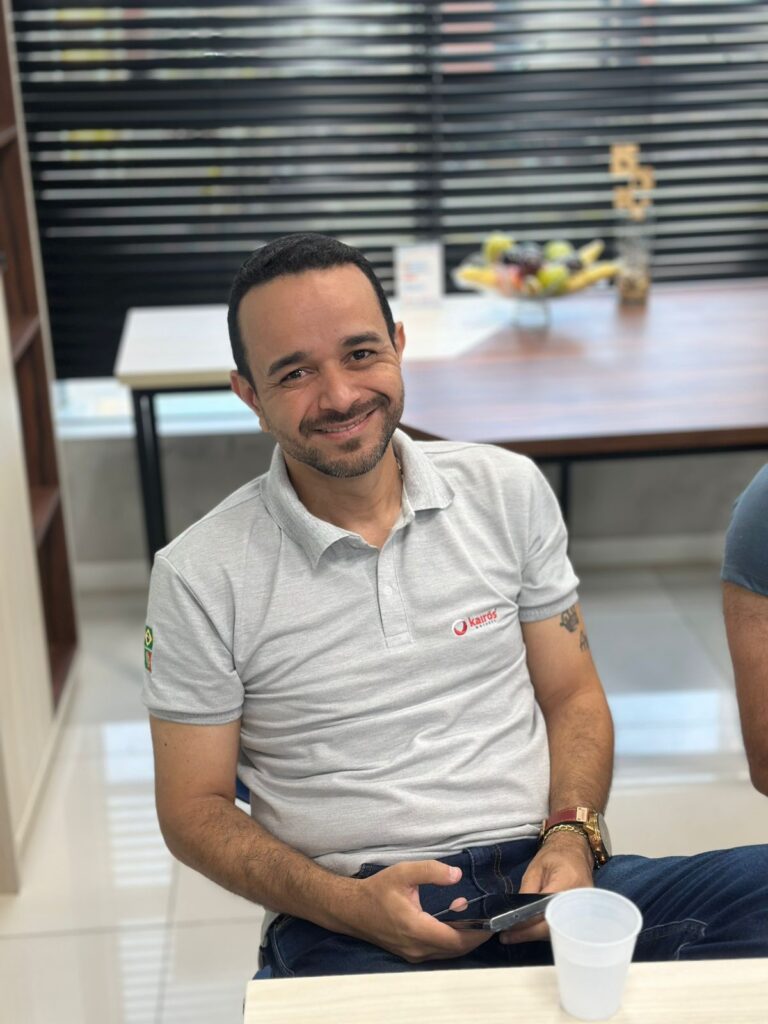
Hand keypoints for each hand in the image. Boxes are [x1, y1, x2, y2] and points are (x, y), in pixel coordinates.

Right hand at [336, 860, 491, 962]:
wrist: (352, 910)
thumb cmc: (377, 891)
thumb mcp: (404, 873)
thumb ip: (431, 871)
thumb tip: (457, 875)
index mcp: (417, 929)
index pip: (456, 940)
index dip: (477, 934)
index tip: (493, 923)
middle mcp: (417, 948)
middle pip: (455, 949)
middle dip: (474, 936)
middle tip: (489, 919)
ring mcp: (413, 954)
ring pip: (446, 952)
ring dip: (462, 937)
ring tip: (472, 915)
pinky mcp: (410, 953)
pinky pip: (437, 951)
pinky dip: (449, 939)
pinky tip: (451, 919)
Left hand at [500, 830, 593, 944]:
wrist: (575, 850)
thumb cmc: (554, 856)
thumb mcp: (535, 869)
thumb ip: (527, 891)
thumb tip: (515, 914)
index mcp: (567, 882)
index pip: (546, 910)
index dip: (528, 924)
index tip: (510, 931)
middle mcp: (580, 898)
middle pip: (554, 925)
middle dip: (530, 933)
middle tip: (508, 936)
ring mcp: (585, 908)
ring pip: (559, 930)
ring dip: (537, 935)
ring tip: (516, 934)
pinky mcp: (583, 914)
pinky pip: (563, 926)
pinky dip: (547, 930)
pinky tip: (532, 930)